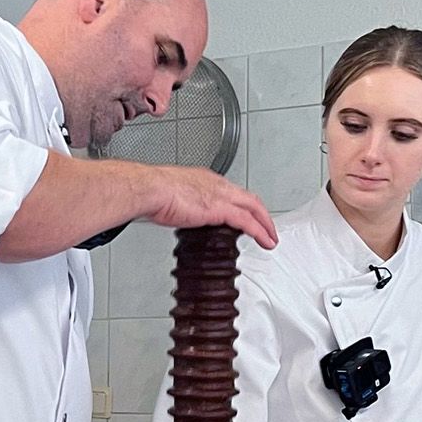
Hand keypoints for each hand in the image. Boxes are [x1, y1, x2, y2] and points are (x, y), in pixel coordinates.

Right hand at [145, 167, 278, 247]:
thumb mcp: (170, 196)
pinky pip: (248, 222)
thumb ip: (180, 205)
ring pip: (254, 208)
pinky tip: (265, 241)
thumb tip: (176, 214)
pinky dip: (260, 232)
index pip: (232, 192)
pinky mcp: (220, 209)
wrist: (150, 189)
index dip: (243, 205)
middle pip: (249, 199)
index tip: (247, 215)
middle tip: (268, 227)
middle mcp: (217, 185)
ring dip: (265, 224)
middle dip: (261, 214)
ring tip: (271, 238)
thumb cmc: (153, 191)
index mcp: (205, 180)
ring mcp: (220, 196)